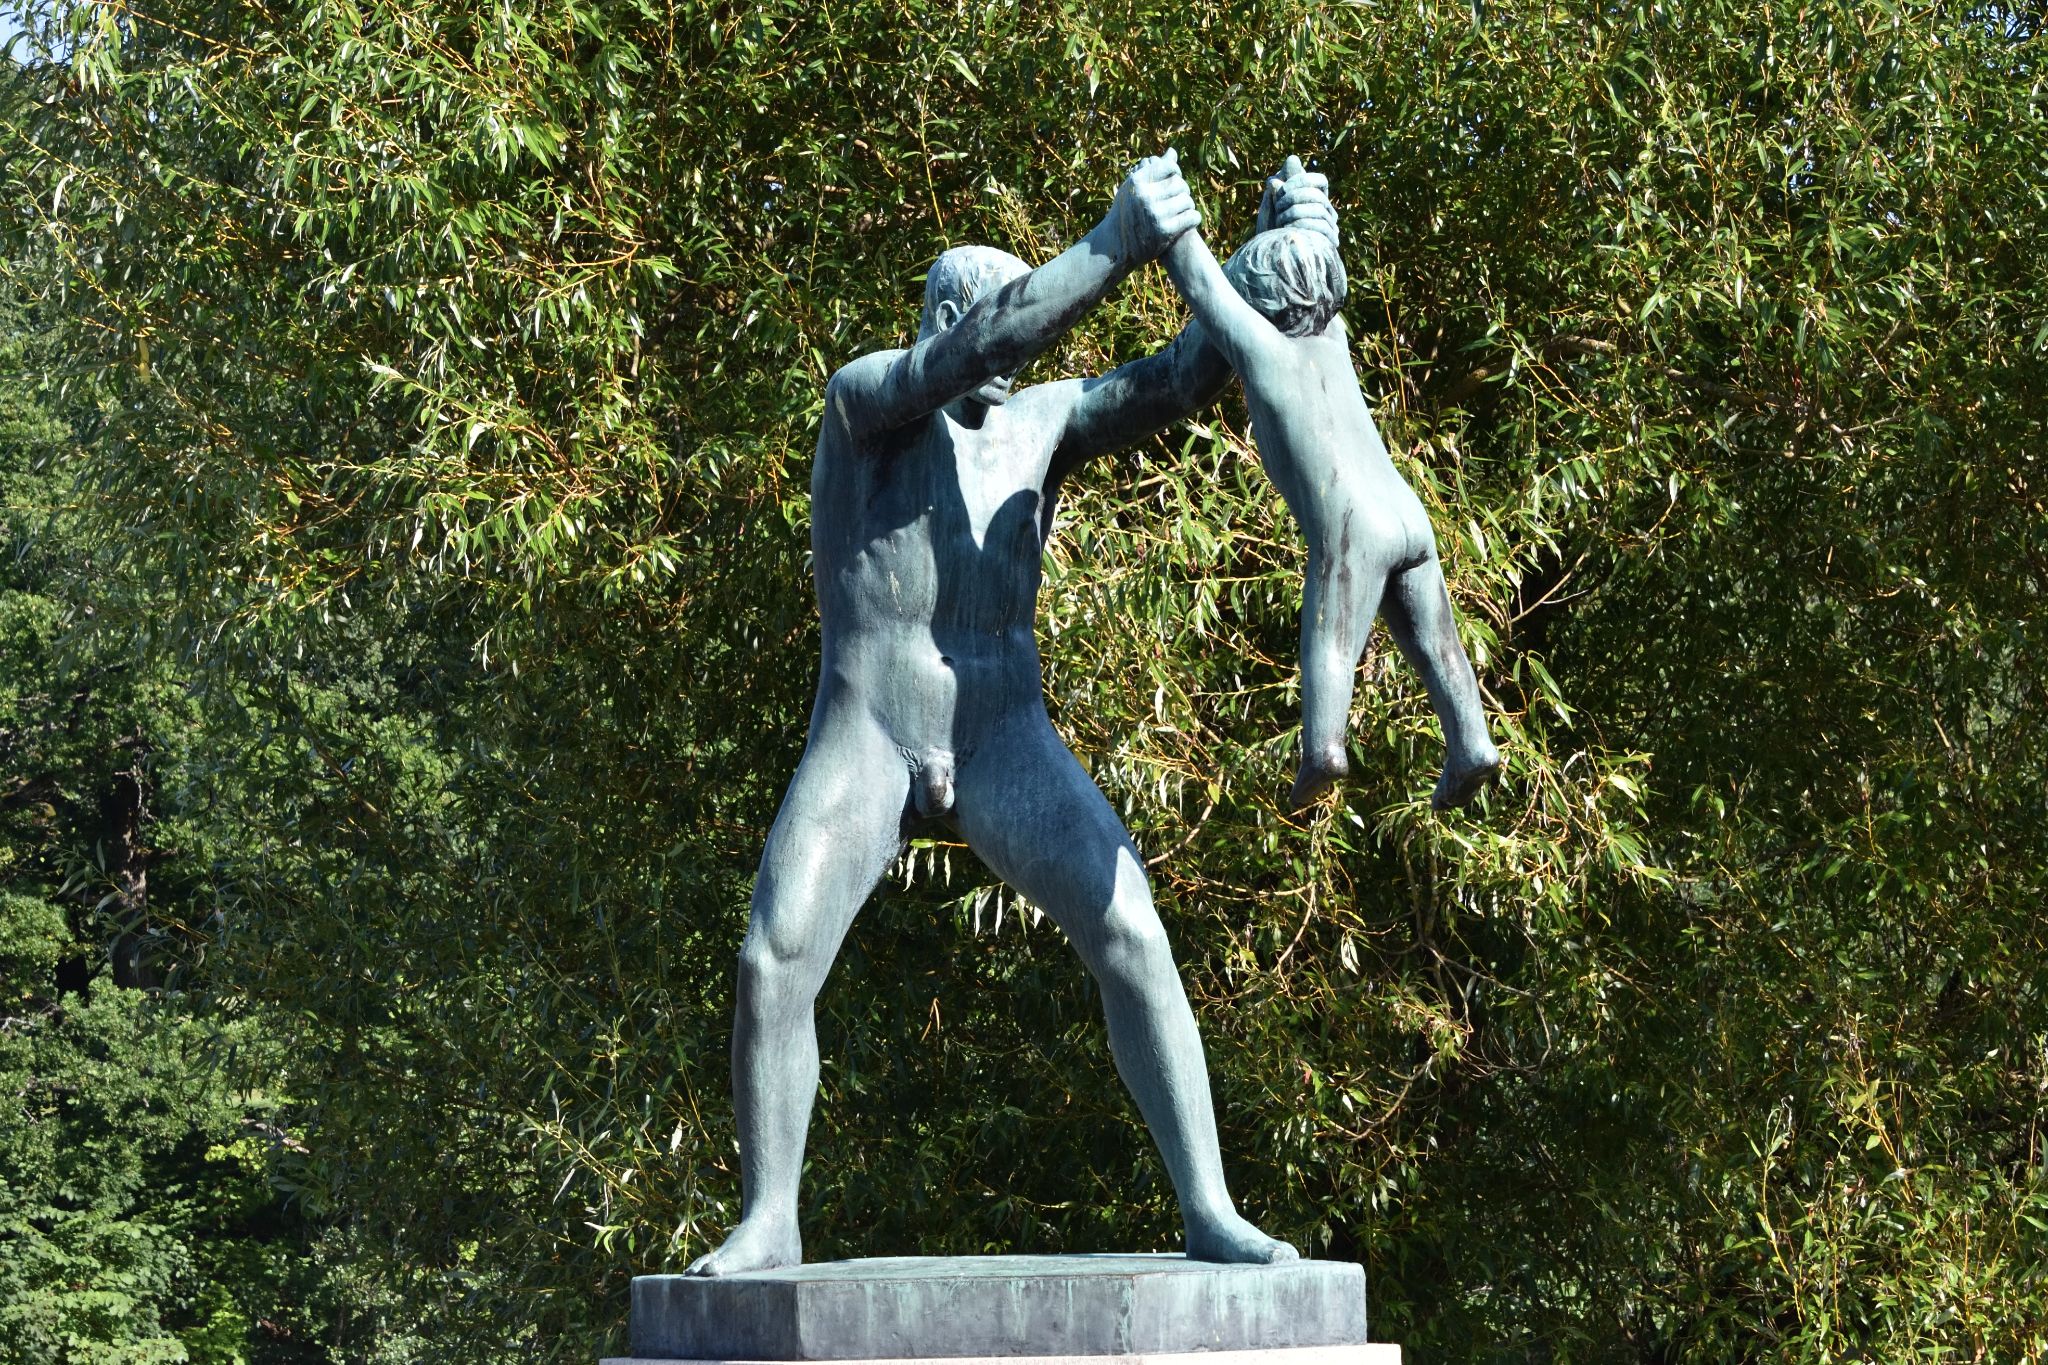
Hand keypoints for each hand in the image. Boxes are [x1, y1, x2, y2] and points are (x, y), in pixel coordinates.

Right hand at [1109, 147, 1201, 264]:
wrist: (1115, 246)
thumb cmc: (1126, 213)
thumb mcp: (1133, 188)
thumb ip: (1153, 170)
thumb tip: (1173, 151)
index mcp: (1137, 182)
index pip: (1169, 167)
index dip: (1175, 172)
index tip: (1174, 180)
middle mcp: (1145, 196)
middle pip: (1180, 184)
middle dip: (1182, 191)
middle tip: (1178, 200)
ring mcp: (1155, 214)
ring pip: (1187, 201)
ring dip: (1188, 206)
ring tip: (1181, 210)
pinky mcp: (1165, 231)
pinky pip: (1191, 217)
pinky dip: (1193, 219)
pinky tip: (1187, 221)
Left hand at [1255, 154, 1338, 246]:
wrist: (1272, 260)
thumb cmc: (1271, 232)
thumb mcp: (1271, 205)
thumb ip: (1280, 185)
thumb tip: (1291, 159)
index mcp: (1317, 200)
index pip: (1320, 181)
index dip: (1301, 180)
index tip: (1281, 188)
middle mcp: (1327, 213)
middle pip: (1317, 194)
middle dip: (1294, 197)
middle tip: (1277, 206)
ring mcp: (1329, 228)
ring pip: (1319, 209)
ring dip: (1294, 212)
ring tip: (1280, 221)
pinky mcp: (1327, 243)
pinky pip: (1320, 227)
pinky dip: (1302, 225)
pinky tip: (1288, 229)